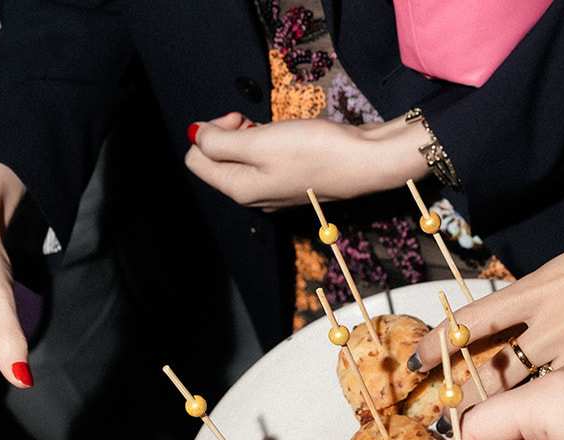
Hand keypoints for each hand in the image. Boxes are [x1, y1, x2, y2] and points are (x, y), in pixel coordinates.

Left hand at [185, 113, 427, 209]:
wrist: (366, 161)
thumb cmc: (316, 152)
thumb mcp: (258, 142)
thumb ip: (219, 141)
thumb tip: (197, 136)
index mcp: (239, 189)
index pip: (196, 160)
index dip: (209, 133)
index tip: (238, 120)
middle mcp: (254, 195)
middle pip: (218, 161)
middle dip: (229, 134)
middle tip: (254, 122)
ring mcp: (274, 191)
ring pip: (243, 159)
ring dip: (250, 137)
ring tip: (275, 130)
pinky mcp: (292, 181)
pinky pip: (265, 161)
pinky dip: (269, 144)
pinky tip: (289, 138)